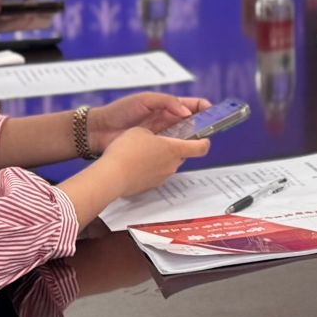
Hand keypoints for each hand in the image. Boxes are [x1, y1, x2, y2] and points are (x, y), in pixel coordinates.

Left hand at [87, 93, 209, 151]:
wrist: (100, 131)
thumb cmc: (120, 111)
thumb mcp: (145, 100)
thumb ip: (167, 102)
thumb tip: (186, 112)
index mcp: (167, 106)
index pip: (192, 106)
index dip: (204, 108)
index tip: (214, 112)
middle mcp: (167, 121)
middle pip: (193, 122)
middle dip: (204, 124)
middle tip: (212, 128)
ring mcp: (162, 136)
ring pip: (184, 137)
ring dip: (193, 138)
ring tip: (200, 139)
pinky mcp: (155, 149)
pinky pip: (172, 149)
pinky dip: (180, 150)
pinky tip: (184, 151)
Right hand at [96, 126, 210, 196]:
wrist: (111, 175)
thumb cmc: (126, 151)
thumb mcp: (141, 130)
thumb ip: (154, 132)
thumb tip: (154, 139)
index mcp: (174, 149)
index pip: (200, 147)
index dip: (205, 141)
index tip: (205, 138)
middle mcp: (172, 165)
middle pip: (181, 155)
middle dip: (175, 147)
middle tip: (163, 140)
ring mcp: (161, 177)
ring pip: (167, 164)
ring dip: (161, 158)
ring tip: (144, 151)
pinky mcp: (150, 185)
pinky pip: (155, 174)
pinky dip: (150, 168)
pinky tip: (136, 163)